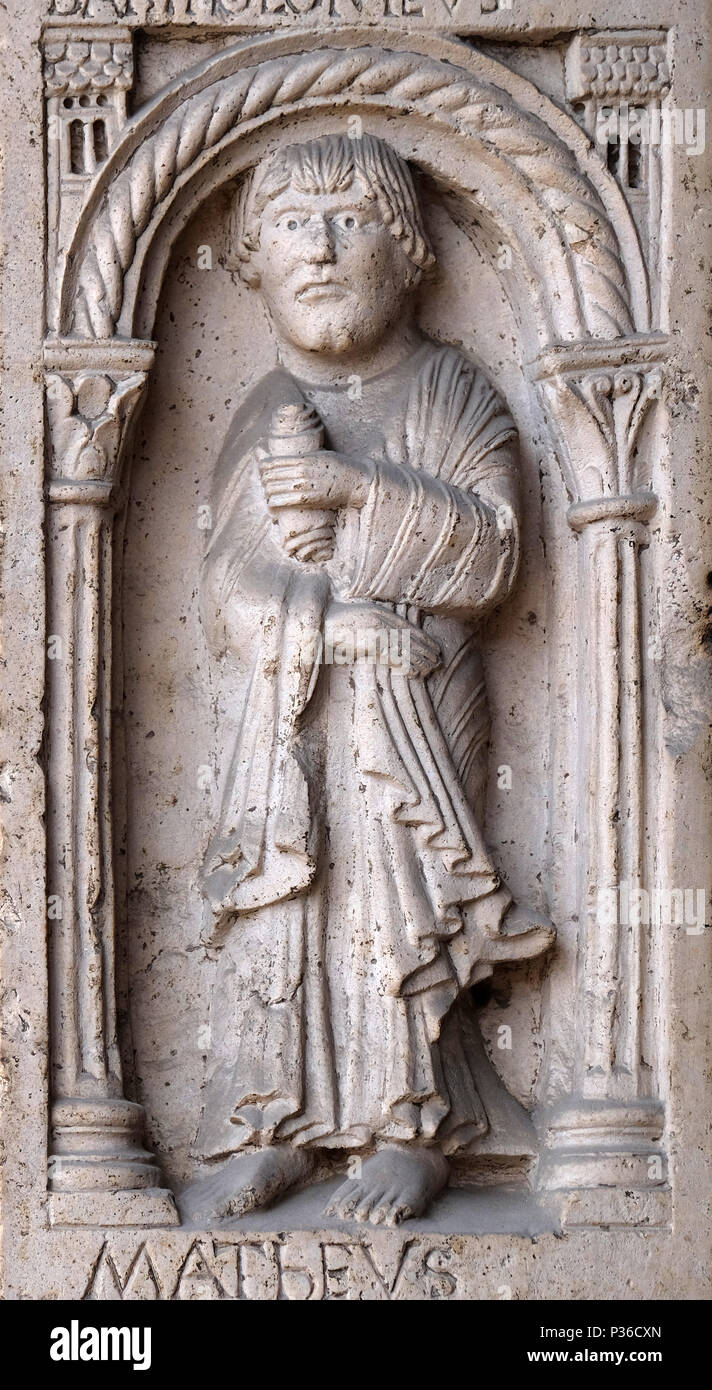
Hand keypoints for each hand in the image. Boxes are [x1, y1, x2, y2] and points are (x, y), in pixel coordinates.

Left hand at [258, 448, 372, 511]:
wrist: (355, 481)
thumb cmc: (338, 467)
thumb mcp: (320, 455)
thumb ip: (304, 458)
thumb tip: (290, 459)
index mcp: (303, 458)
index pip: (273, 462)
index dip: (262, 466)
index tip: (261, 469)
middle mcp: (301, 471)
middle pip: (270, 475)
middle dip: (263, 480)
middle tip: (264, 484)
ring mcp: (304, 485)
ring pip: (274, 489)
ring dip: (267, 492)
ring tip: (267, 495)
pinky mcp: (308, 499)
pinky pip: (284, 501)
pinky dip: (274, 503)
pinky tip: (271, 504)